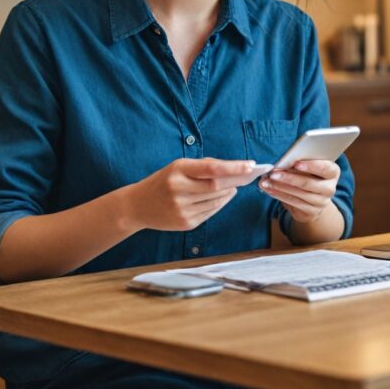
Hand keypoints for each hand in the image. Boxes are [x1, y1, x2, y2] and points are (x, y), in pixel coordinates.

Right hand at [127, 158, 254, 231]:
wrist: (138, 206)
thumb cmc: (163, 181)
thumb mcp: (177, 167)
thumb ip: (203, 166)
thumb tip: (234, 169)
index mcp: (177, 171)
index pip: (211, 169)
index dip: (233, 167)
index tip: (251, 165)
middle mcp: (179, 190)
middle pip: (217, 186)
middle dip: (237, 180)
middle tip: (250, 175)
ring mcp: (182, 209)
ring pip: (216, 200)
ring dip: (230, 192)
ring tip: (235, 185)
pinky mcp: (185, 223)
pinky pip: (211, 212)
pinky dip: (221, 203)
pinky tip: (223, 197)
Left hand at [258, 160, 338, 223]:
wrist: (314, 198)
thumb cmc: (309, 175)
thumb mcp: (309, 167)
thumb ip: (300, 162)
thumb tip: (282, 161)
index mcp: (333, 172)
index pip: (325, 168)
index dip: (311, 165)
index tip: (296, 163)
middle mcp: (330, 188)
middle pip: (308, 183)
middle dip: (288, 177)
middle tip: (273, 173)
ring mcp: (322, 202)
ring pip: (299, 194)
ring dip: (280, 187)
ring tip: (266, 181)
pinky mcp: (312, 212)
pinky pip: (294, 202)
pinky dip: (279, 195)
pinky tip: (270, 190)